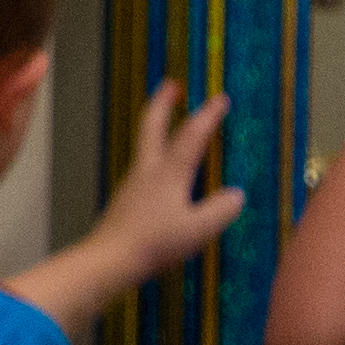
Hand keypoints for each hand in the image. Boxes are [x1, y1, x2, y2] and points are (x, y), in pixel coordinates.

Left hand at [76, 83, 245, 292]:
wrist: (108, 259)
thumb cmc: (154, 244)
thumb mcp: (199, 230)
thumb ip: (221, 210)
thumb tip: (236, 195)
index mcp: (168, 174)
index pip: (191, 136)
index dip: (207, 116)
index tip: (220, 98)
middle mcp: (147, 171)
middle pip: (152, 127)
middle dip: (163, 103)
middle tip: (172, 84)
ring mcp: (133, 184)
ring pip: (146, 146)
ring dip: (157, 126)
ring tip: (170, 121)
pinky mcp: (127, 199)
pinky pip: (145, 166)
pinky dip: (156, 154)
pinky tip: (163, 169)